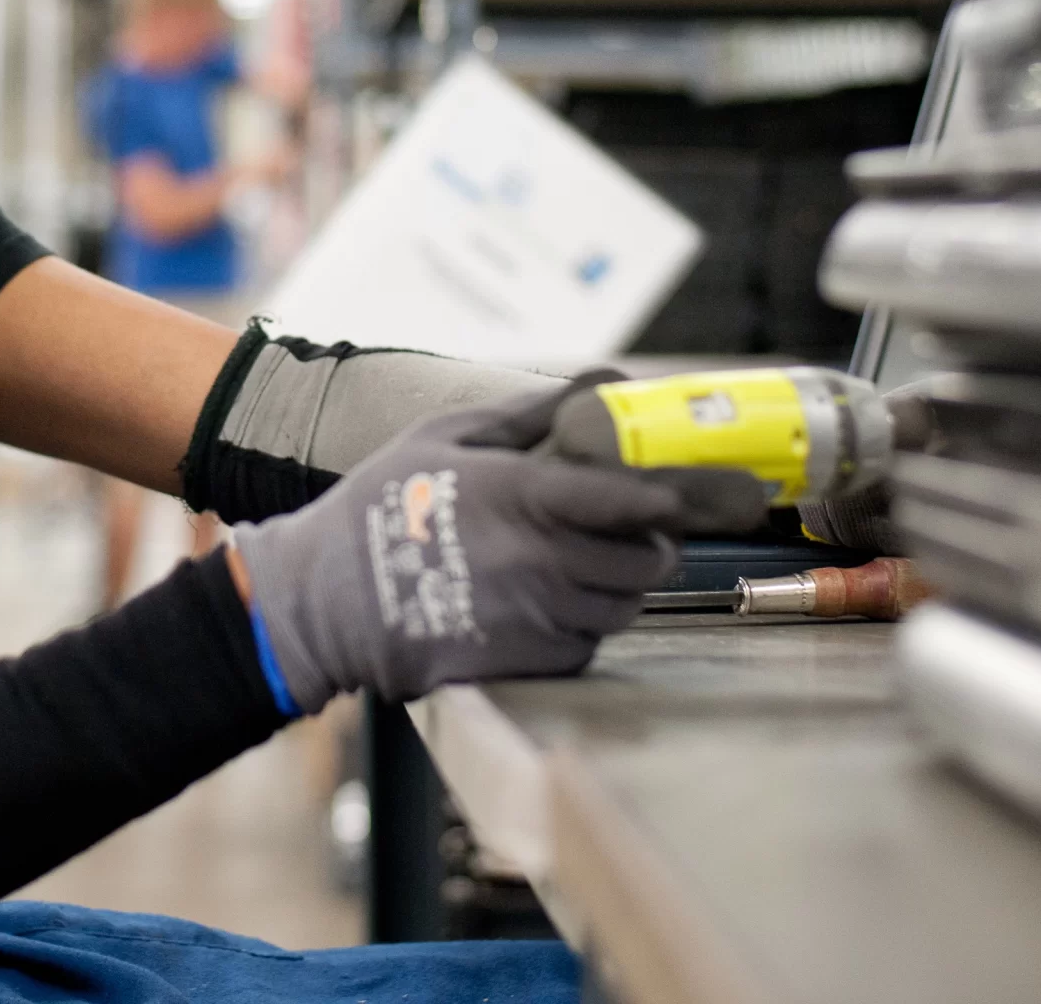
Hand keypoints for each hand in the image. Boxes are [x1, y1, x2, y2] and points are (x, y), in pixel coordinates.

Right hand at [230, 381, 771, 713]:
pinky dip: (585, 623)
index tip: (716, 491)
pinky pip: (588, 643)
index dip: (682, 496)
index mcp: (522, 496)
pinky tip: (550, 602)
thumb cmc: (381, 507)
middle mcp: (538, 560)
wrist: (324, 600)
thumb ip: (532, 414)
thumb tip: (605, 380)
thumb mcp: (447, 437)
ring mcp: (533, 616)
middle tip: (633, 529)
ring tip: (584, 562)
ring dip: (620, 584)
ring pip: (623, 605)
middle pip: (645, 560)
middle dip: (651, 543)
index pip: (632, 499)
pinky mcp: (524, 660)